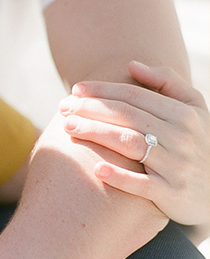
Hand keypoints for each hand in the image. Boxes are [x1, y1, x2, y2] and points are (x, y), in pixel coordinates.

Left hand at [61, 61, 209, 228]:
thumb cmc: (195, 143)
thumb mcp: (194, 109)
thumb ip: (168, 83)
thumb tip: (133, 65)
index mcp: (185, 114)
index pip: (135, 97)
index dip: (102, 91)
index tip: (75, 89)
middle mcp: (182, 138)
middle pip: (128, 117)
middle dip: (91, 109)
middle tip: (63, 108)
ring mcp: (178, 166)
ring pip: (130, 144)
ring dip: (96, 133)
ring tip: (68, 128)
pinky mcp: (172, 194)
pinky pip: (142, 184)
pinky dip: (119, 176)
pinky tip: (97, 169)